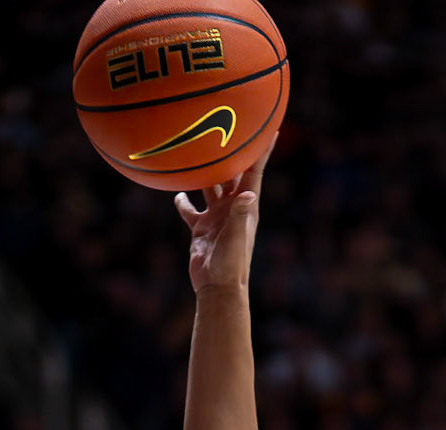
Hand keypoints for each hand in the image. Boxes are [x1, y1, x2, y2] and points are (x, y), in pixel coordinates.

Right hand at [175, 142, 274, 294]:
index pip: (254, 172)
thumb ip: (240, 215)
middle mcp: (232, 207)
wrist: (217, 288)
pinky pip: (191, 209)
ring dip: (203, 170)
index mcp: (245, 206)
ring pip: (209, 185)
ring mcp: (216, 216)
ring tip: (195, 149)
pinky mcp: (201, 227)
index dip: (261, 150)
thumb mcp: (236, 238)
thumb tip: (247, 193)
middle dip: (229, 151)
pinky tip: (176, 191)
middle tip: (224, 125)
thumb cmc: (231, 266)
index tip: (269, 128)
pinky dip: (183, 200)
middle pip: (231, 172)